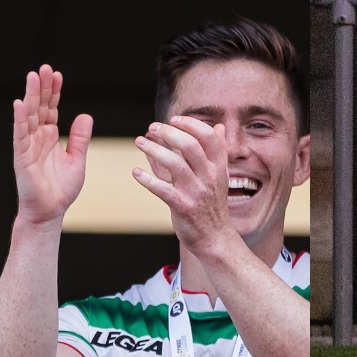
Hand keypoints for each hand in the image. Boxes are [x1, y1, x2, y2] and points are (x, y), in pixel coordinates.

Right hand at [10, 65, 93, 229]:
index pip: (51, 108)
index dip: (54, 92)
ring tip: (32, 77)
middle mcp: (37, 138)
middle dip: (42, 87)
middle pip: (39, 106)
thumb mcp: (77, 160)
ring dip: (30, 96)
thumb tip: (85, 115)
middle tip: (45, 68)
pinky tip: (19, 103)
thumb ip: (80, 138)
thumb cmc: (61, 190)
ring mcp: (27, 145)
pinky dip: (19, 119)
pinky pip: (20, 135)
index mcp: (49, 137)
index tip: (57, 74)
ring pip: (28, 115)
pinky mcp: (22, 156)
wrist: (49, 212)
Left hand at [130, 115, 240, 255]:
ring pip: (175, 164)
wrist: (215, 237)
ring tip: (139, 142)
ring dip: (154, 150)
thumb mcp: (220, 176)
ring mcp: (196, 192)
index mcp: (218, 167)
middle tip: (152, 127)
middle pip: (190, 146)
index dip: (190, 124)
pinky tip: (136, 172)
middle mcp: (209, 177)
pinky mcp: (183, 207)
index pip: (208, 137)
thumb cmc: (212, 204)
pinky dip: (147, 180)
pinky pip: (163, 190)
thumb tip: (217, 126)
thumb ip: (215, 151)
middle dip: (169, 132)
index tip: (174, 119)